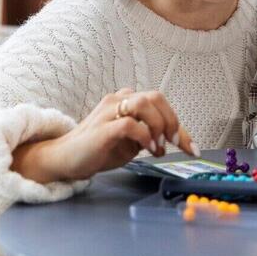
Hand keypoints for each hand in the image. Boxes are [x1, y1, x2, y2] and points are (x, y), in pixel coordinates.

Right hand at [13, 88, 197, 182]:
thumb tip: (169, 140)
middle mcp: (118, 100)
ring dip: (159, 125)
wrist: (64, 159)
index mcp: (126, 102)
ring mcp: (109, 111)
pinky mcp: (103, 127)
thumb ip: (148, 136)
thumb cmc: (98, 150)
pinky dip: (145, 136)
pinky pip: (131, 123)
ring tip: (158, 146)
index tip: (191, 148)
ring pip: (145, 102)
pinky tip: (147, 150)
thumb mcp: (130, 144)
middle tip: (172, 143)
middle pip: (156, 96)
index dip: (180, 128)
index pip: (160, 105)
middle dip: (172, 121)